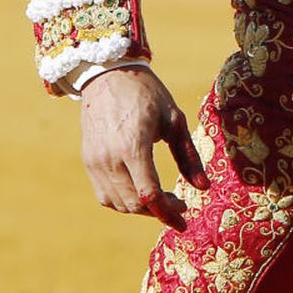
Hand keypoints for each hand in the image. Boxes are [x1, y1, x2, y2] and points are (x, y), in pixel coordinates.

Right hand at [79, 65, 206, 231]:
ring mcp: (95, 162)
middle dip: (159, 211)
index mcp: (134, 145)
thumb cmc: (146, 93)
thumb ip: (188, 156)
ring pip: (118, 204)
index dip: (168, 212)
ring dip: (141, 209)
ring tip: (162, 200)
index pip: (149, 194)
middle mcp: (110, 158)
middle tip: (179, 204)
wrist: (107, 75)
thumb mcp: (174, 119)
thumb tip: (204, 188)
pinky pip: (104, 196)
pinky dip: (123, 202)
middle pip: (135, 204)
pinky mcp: (88, 162)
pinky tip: (139, 194)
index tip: (184, 217)